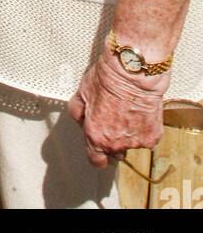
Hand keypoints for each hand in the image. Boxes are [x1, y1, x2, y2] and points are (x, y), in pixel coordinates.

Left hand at [67, 48, 167, 166]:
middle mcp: (116, 144)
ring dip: (129, 132)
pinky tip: (140, 110)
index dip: (97, 154)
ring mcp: (136, 142)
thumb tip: (80, 119)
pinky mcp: (153, 136)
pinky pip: (146, 136)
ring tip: (128, 110)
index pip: (96, 161)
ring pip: (131, 144)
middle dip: (113, 140)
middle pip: (114, 152)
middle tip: (114, 119)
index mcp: (96, 136)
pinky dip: (144, 127)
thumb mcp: (82, 92)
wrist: (133, 71)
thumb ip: (78, 112)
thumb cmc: (108, 79)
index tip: (99, 147)